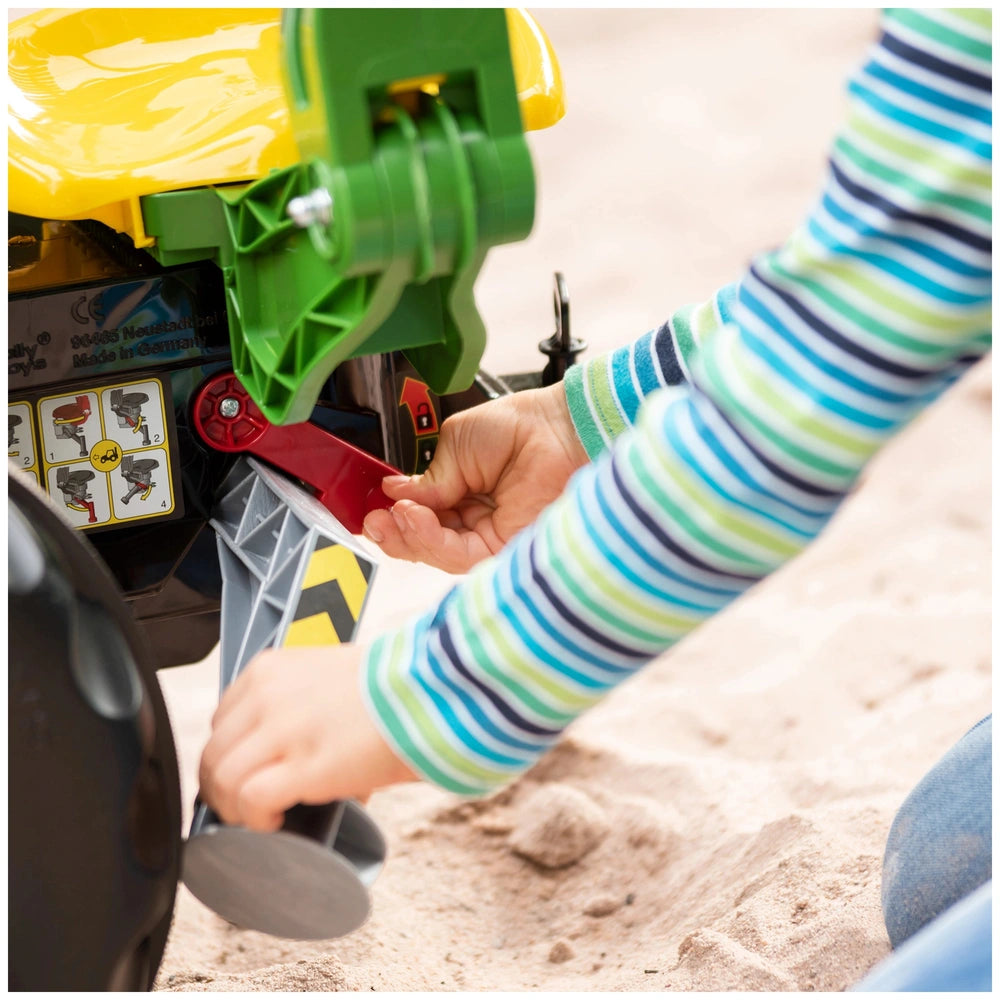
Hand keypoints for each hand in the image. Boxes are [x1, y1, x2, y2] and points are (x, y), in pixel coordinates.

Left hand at [198, 645, 414, 831]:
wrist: (432, 690)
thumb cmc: (397, 685)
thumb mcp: (334, 676)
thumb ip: (306, 703)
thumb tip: (304, 751)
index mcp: (271, 669)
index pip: (222, 720)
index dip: (232, 753)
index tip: (248, 773)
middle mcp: (267, 695)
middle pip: (214, 752)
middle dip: (223, 786)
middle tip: (245, 808)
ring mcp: (282, 729)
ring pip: (222, 778)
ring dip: (234, 808)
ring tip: (259, 820)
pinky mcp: (304, 765)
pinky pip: (250, 800)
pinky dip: (255, 819)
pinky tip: (275, 824)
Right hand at [363, 382, 587, 572]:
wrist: (557, 427)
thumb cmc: (520, 426)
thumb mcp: (456, 445)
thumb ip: (429, 479)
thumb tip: (394, 493)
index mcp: (460, 493)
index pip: (419, 516)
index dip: (392, 516)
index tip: (369, 509)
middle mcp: (473, 518)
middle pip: (423, 541)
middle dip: (394, 532)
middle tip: (373, 519)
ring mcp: (489, 535)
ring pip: (436, 553)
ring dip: (409, 535)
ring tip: (397, 512)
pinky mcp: (504, 548)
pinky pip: (459, 556)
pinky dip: (432, 540)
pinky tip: (416, 517)